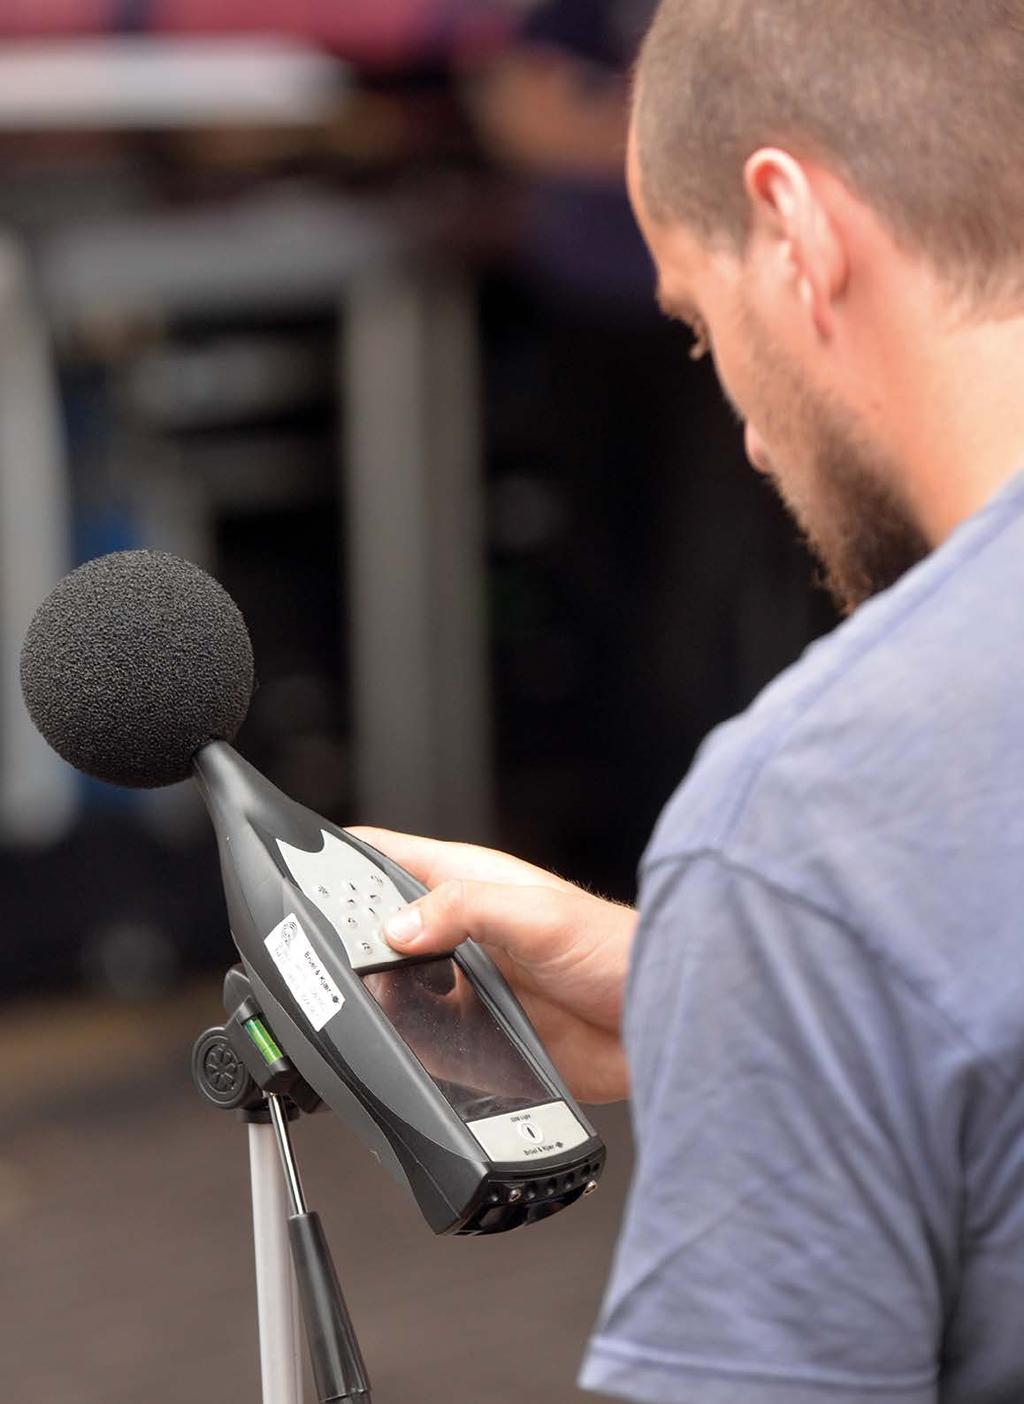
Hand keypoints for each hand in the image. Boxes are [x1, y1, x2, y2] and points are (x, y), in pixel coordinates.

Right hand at [347, 828, 635, 1102]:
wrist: (657, 1022)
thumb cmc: (617, 950)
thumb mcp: (536, 915)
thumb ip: (464, 911)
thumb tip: (398, 926)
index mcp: (472, 883)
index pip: (392, 857)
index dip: (347, 856)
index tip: (303, 865)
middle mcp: (464, 931)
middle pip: (382, 927)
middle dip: (351, 938)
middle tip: (324, 955)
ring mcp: (469, 983)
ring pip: (396, 986)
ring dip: (379, 995)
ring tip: (361, 1003)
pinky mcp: (481, 1035)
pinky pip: (424, 1039)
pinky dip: (407, 1042)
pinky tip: (402, 1046)